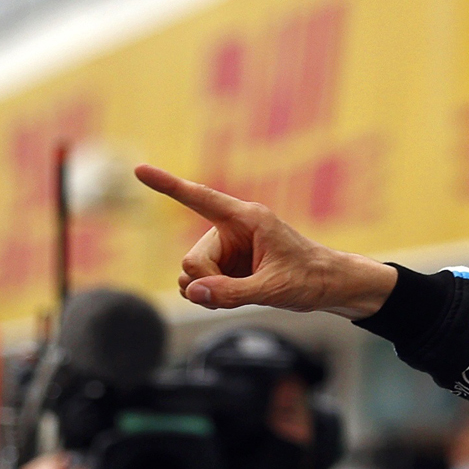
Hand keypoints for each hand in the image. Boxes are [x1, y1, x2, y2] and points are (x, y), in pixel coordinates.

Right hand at [135, 165, 398, 316]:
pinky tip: (233, 298)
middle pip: (193, 259)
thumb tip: (193, 293)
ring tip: (243, 294)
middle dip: (207, 282)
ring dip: (209, 291)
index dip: (167, 186)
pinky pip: (202, 284)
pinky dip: (210, 296)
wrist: (329, 287)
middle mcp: (233, 229)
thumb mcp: (273, 289)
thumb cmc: (309, 278)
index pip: (199, 198)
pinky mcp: (229, 266)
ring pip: (194, 274)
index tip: (139, 170)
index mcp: (246, 219)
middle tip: (236, 292)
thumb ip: (231, 293)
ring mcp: (229, 249)